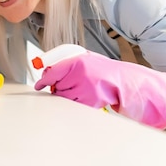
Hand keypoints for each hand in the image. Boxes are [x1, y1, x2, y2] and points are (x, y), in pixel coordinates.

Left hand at [34, 50, 165, 128]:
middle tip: (69, 85)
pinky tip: (87, 96)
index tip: (39, 85)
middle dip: (59, 88)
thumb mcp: (87, 60)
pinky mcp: (92, 101)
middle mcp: (81, 74)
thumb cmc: (105, 70)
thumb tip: (47, 71)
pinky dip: (77, 103)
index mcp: (79, 61)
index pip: (53, 71)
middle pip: (58, 86)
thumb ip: (68, 64)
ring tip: (82, 89)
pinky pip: (75, 105)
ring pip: (65, 97)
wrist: (126, 81)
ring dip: (68, 96)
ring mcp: (87, 88)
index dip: (44, 80)